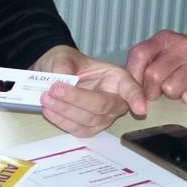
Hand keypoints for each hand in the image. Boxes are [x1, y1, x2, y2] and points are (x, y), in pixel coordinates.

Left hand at [30, 45, 146, 136]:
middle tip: (55, 88)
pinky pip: (79, 130)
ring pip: (89, 120)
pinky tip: (50, 110)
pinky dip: (62, 121)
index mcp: (116, 77)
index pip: (131, 88)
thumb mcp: (64, 56)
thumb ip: (63, 66)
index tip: (140, 109)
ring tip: (46, 98)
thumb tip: (60, 80)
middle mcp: (114, 98)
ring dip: (65, 111)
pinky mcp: (90, 127)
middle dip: (78, 99)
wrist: (54, 73)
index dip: (136, 98)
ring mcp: (104, 116)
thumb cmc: (67, 63)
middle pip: (103, 106)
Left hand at [124, 26, 186, 105]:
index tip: (134, 89)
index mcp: (166, 38)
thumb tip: (128, 84)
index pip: (139, 55)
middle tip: (163, 90)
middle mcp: (182, 46)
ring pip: (171, 90)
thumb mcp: (169, 49)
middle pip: (153, 76)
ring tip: (186, 84)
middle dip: (153, 90)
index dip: (133, 76)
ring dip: (175, 94)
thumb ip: (148, 61)